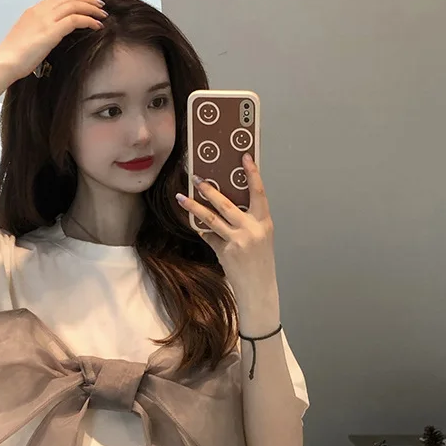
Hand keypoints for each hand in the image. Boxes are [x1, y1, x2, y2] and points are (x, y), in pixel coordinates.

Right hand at [0, 0, 107, 81]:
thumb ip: (39, 34)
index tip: (86, 3)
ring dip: (91, 8)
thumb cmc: (14, 58)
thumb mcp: (27, 40)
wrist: (5, 62)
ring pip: (74, 6)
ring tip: (103, 14)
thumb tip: (50, 39)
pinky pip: (75, 20)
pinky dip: (89, 20)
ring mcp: (45, 20)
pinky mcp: (51, 32)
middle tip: (100, 5)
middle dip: (87, 0)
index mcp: (33, 12)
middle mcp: (40, 12)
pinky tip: (97, 25)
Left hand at [175, 154, 278, 311]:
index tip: (245, 157)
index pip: (259, 192)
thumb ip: (247, 221)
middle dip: (209, 189)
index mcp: (264, 222)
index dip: (253, 174)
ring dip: (194, 206)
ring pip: (211, 218)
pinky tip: (192, 222)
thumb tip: (225, 206)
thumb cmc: (260, 262)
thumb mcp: (260, 238)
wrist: (258, 288)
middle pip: (227, 203)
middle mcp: (251, 228)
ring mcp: (238, 240)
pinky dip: (201, 229)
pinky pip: (209, 236)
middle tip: (196, 178)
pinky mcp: (225, 251)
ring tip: (181, 197)